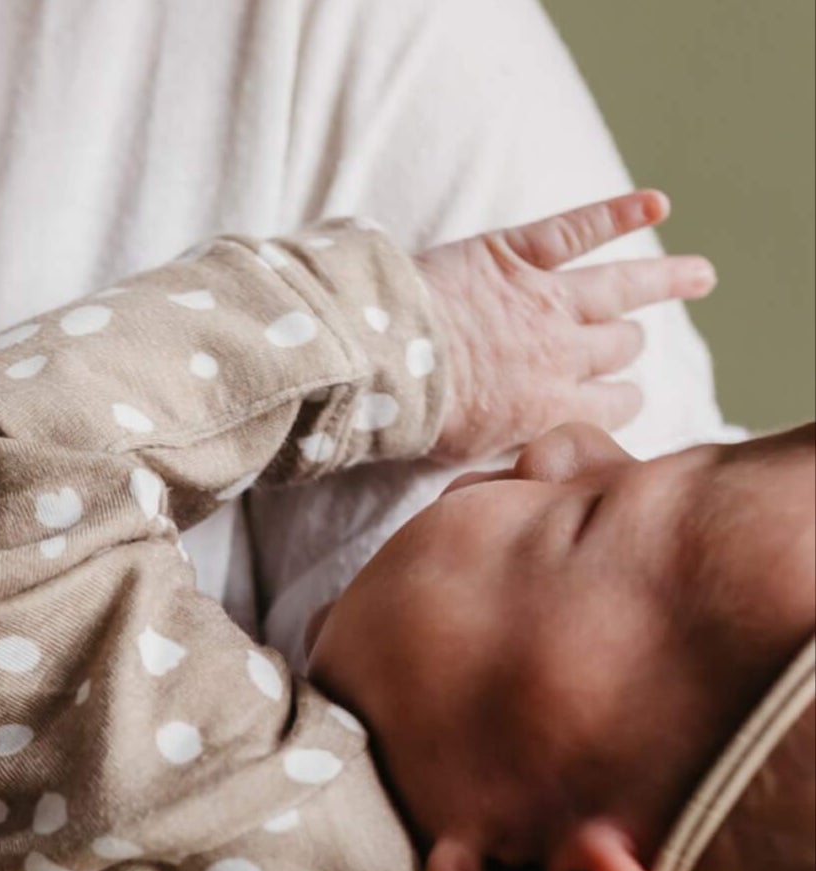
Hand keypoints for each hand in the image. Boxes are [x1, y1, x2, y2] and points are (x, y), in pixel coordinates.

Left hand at [416, 189, 713, 463]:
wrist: (379, 363)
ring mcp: (543, 300)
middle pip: (620, 345)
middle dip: (627, 345)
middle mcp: (560, 353)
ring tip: (699, 275)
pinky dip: (621, 213)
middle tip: (629, 341)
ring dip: (667, 280)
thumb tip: (530, 454)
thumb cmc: (411, 415)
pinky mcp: (515, 256)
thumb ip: (508, 447)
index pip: (613, 405)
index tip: (624, 397)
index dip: (622, 400)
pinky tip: (658, 204)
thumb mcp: (464, 458)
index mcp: (547, 408)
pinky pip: (580, 229)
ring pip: (623, 288)